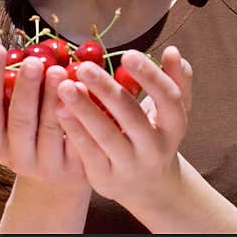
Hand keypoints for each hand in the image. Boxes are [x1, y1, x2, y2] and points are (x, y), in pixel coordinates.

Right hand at [0, 43, 87, 192]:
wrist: (61, 174)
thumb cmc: (32, 131)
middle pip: (19, 121)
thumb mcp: (10, 114)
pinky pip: (78, 138)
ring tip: (59, 69)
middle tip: (34, 61)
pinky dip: (79, 113)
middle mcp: (17, 159)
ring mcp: (47, 165)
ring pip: (50, 129)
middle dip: (26, 89)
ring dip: (53, 97)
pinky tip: (83, 89)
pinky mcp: (75, 167)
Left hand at [54, 45, 192, 208]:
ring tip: (65, 86)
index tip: (127, 54)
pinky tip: (60, 109)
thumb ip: (176, 79)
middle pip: (132, 116)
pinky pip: (88, 152)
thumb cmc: (155, 133)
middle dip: (107, 90)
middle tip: (84, 67)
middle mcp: (155, 147)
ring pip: (107, 135)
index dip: (150, 76)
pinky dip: (75, 130)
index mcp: (175, 125)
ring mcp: (130, 165)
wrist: (148, 185)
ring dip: (85, 109)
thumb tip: (173, 50)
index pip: (168, 98)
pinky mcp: (106, 178)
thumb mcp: (170, 110)